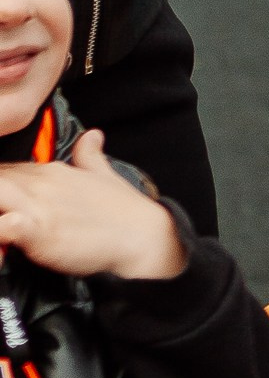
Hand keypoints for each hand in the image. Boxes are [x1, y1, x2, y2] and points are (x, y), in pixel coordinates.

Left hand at [0, 126, 183, 280]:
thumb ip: (90, 157)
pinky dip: (1, 229)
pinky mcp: (40, 231)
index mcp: (50, 172)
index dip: (0, 183)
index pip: (5, 171)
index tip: (5, 202)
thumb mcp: (104, 177)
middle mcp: (40, 183)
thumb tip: (92, 135)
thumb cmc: (124, 214)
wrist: (146, 237)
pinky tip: (3, 242)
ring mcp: (39, 206)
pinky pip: (6, 225)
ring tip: (2, 223)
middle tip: (3, 213)